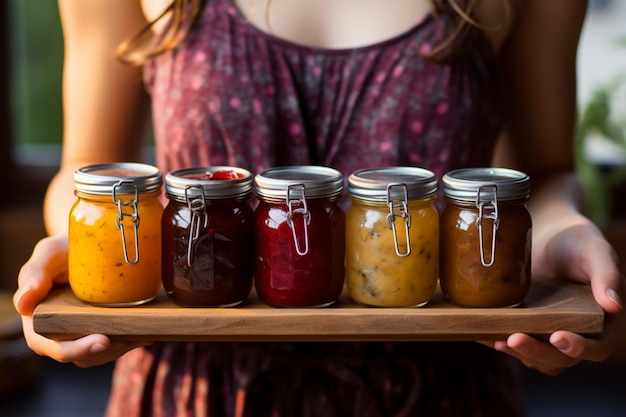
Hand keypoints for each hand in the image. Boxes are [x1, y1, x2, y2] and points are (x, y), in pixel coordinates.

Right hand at [14, 234, 148, 367]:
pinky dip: (133, 339)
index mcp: (40, 319)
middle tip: (130, 339)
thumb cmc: (64, 248)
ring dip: (124, 347)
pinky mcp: (106, 327)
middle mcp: (61, 331)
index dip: (75, 349)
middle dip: (107, 351)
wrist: (91, 242)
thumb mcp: (48, 253)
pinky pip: (118, 343)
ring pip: (103, 353)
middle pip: (82, 355)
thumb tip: (22, 305)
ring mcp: (85, 331)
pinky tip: (149, 330)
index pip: (50, 345)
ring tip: (144, 332)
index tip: (102, 341)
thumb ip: (34, 274)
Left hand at [481, 221, 624, 375]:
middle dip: (537, 352)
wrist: (547, 236)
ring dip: (516, 352)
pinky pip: (512, 341)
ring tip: (497, 340)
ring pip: (535, 357)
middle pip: (560, 358)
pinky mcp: (523, 326)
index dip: (579, 348)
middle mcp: (575, 333)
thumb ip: (607, 275)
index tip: (558, 337)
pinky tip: (482, 334)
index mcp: (601, 322)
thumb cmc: (577, 242)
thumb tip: (614, 305)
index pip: (596, 347)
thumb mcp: (595, 251)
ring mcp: (546, 332)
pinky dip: (497, 341)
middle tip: (515, 339)